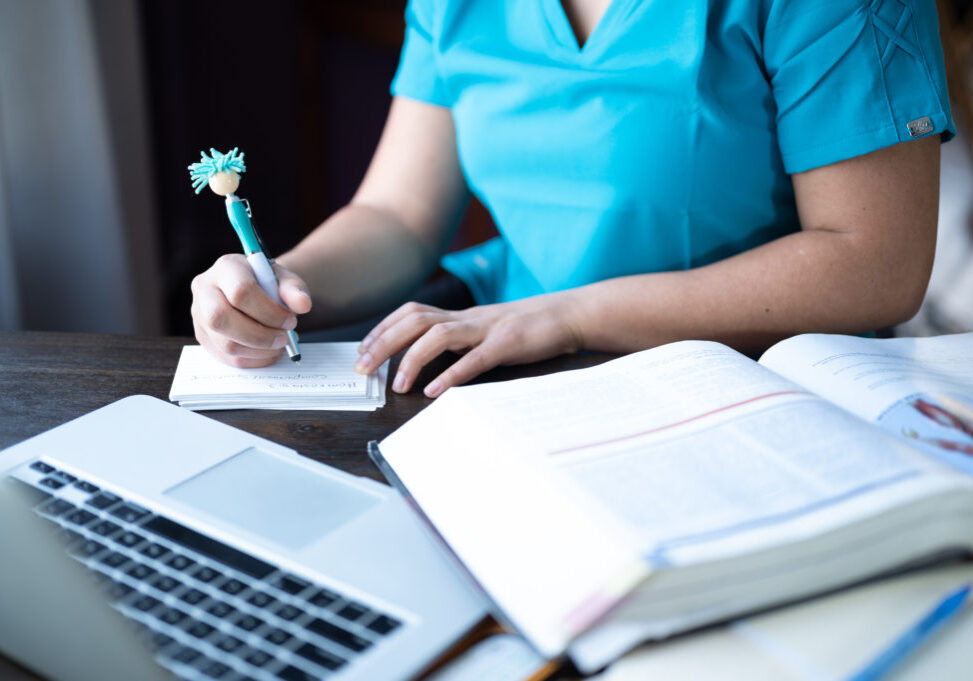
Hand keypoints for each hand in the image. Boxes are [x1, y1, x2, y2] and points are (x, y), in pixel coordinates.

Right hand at [190, 254, 311, 367]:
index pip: (240, 291)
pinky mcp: (204, 337)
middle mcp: (205, 289)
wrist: (256, 290)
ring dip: (260, 350)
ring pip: (225, 343)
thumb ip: (295, 289)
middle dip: (260, 335)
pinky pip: (227, 358)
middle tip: (285, 338)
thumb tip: (303, 304)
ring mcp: (200, 315)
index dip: (269, 312)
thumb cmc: (269, 283)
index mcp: (226, 267)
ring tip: (280, 344)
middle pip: (222, 319)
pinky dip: (254, 360)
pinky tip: (269, 352)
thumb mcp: (285, 280)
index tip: (290, 321)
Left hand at [354, 294, 580, 396]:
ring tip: (397, 385)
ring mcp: (488, 328)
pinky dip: (452, 375)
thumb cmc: (525, 329)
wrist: (568, 314)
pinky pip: (475, 359)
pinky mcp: (509, 343)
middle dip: (384, 342)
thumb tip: (427, 364)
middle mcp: (468, 317)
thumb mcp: (485, 332)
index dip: (383, 328)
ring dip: (412, 359)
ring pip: (439, 334)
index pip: (412, 312)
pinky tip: (435, 391)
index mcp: (461, 315)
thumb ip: (460, 343)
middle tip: (363, 368)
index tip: (363, 349)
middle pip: (415, 320)